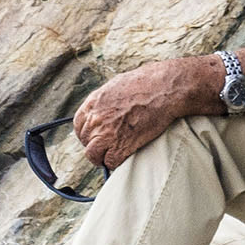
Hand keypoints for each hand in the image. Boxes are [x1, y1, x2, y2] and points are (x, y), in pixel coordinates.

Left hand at [73, 61, 193, 169]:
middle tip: (108, 145)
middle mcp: (95, 119)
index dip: (88, 132)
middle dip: (96, 144)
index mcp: (93, 103)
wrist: (165, 89)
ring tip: (111, 156)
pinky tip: (123, 156)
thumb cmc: (148, 82)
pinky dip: (116, 162)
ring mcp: (106, 133)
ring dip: (101, 157)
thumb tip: (106, 109)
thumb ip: (106, 100)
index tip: (96, 136)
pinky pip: (111, 162)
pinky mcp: (121, 145)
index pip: (79, 126)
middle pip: (86, 141)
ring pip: (93, 155)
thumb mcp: (117, 85)